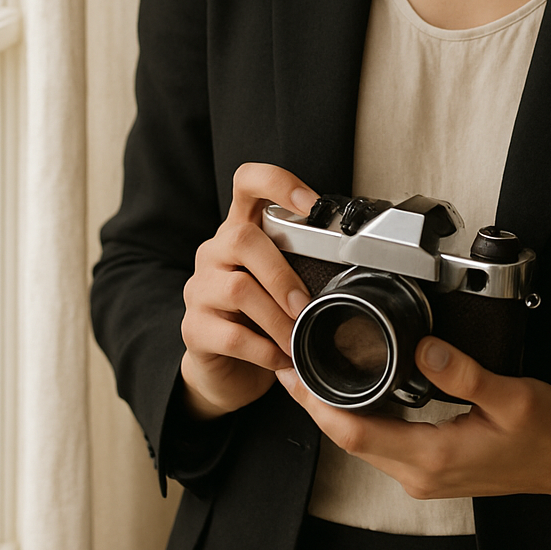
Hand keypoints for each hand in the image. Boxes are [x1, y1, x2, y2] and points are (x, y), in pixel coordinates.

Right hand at [180, 161, 318, 420]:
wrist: (225, 367)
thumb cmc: (262, 315)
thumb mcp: (282, 281)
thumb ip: (304, 264)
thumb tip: (356, 266)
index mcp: (241, 230)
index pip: (248, 182)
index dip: (278, 183)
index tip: (313, 206)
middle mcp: (215, 251)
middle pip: (242, 238)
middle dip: (282, 274)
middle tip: (305, 304)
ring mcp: (199, 289)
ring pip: (238, 289)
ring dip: (278, 318)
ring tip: (297, 339)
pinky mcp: (194, 328)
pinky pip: (232, 336)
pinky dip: (265, 351)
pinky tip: (281, 359)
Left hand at [278, 337, 550, 501]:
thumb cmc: (546, 434)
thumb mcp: (511, 396)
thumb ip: (465, 373)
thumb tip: (427, 349)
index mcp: (434, 456)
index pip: (356, 432)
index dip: (317, 404)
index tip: (292, 374)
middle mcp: (421, 473)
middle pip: (348, 438)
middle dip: (313, 402)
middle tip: (285, 363)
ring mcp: (425, 474)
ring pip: (362, 441)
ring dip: (332, 410)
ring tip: (308, 373)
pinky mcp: (432, 467)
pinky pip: (381, 443)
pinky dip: (357, 417)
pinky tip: (352, 392)